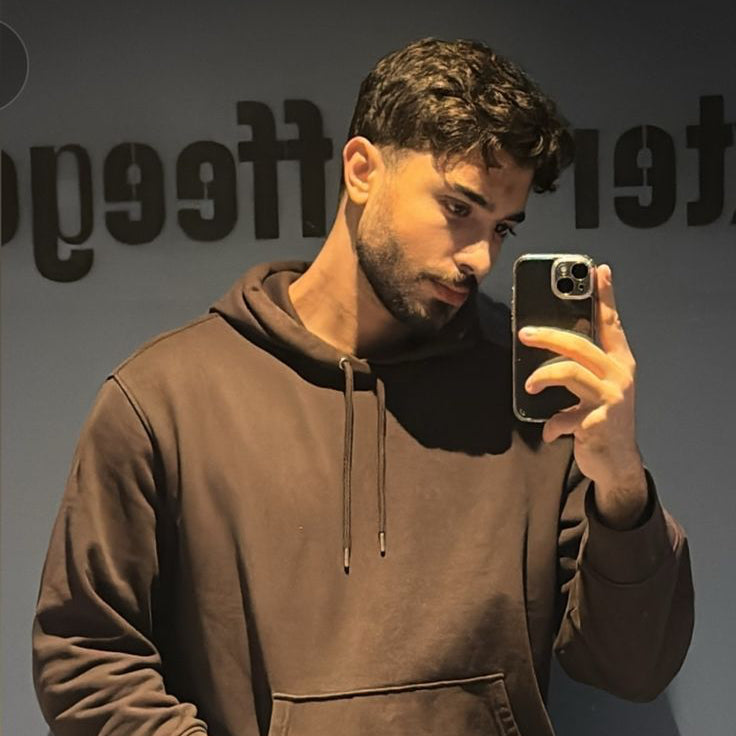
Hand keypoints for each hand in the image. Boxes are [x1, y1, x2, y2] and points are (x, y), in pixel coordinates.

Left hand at [518, 264, 647, 528]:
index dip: (605, 296)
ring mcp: (611, 398)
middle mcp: (619, 375)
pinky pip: (564, 416)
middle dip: (548, 335)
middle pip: (579, 344)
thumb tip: (542, 340)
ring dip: (542, 376)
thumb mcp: (597, 386)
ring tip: (528, 386)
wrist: (617, 462)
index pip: (611, 322)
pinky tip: (547, 432)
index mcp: (619, 361)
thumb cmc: (601, 417)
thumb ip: (581, 364)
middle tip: (524, 333)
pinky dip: (551, 425)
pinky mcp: (598, 423)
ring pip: (570, 371)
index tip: (599, 269)